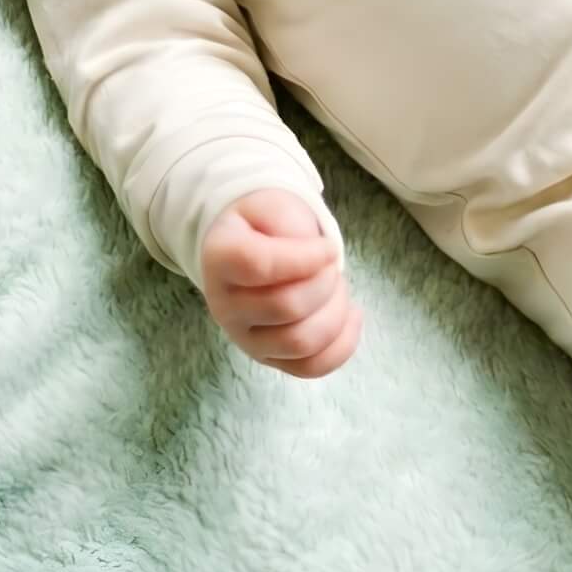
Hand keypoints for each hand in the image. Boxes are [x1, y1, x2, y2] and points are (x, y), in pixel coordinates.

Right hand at [200, 187, 363, 378]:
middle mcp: (224, 305)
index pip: (260, 266)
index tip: (328, 247)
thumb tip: (316, 260)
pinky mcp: (269, 358)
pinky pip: (309, 367)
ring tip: (337, 286)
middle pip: (287, 307)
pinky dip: (342, 344)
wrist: (250, 248)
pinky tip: (351, 314)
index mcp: (220, 258)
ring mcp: (244, 338)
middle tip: (331, 264)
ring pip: (301, 342)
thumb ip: (291, 224)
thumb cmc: (265, 225)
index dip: (305, 258)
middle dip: (326, 281)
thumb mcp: (275, 204)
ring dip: (336, 311)